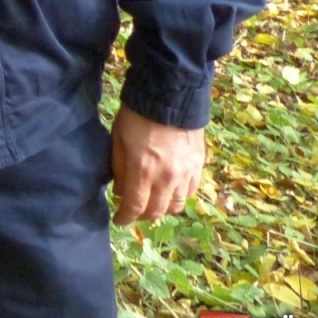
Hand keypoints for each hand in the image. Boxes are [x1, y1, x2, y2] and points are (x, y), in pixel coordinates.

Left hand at [110, 103, 204, 224]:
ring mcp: (185, 174)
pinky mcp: (198, 166)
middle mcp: (167, 178)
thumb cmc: (136, 116)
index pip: (135, 207)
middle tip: (134, 211)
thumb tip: (121, 193)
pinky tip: (170, 193)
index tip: (119, 220)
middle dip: (142, 215)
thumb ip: (120, 170)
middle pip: (156, 211)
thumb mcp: (118, 140)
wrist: (169, 97)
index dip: (125, 217)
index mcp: (143, 171)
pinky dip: (178, 198)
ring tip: (152, 204)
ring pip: (176, 206)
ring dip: (162, 209)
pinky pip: (190, 193)